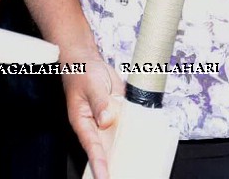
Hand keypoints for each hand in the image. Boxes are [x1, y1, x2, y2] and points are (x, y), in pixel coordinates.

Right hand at [61, 46, 123, 178]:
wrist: (88, 60)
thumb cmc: (82, 72)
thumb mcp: (90, 84)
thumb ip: (99, 102)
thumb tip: (106, 120)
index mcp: (83, 121)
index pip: (92, 147)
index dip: (99, 163)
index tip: (105, 177)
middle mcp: (95, 126)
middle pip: (106, 151)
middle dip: (114, 166)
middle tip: (123, 177)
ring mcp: (108, 121)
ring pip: (119, 141)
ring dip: (127, 153)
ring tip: (136, 170)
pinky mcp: (119, 114)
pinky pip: (128, 127)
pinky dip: (136, 135)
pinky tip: (147, 145)